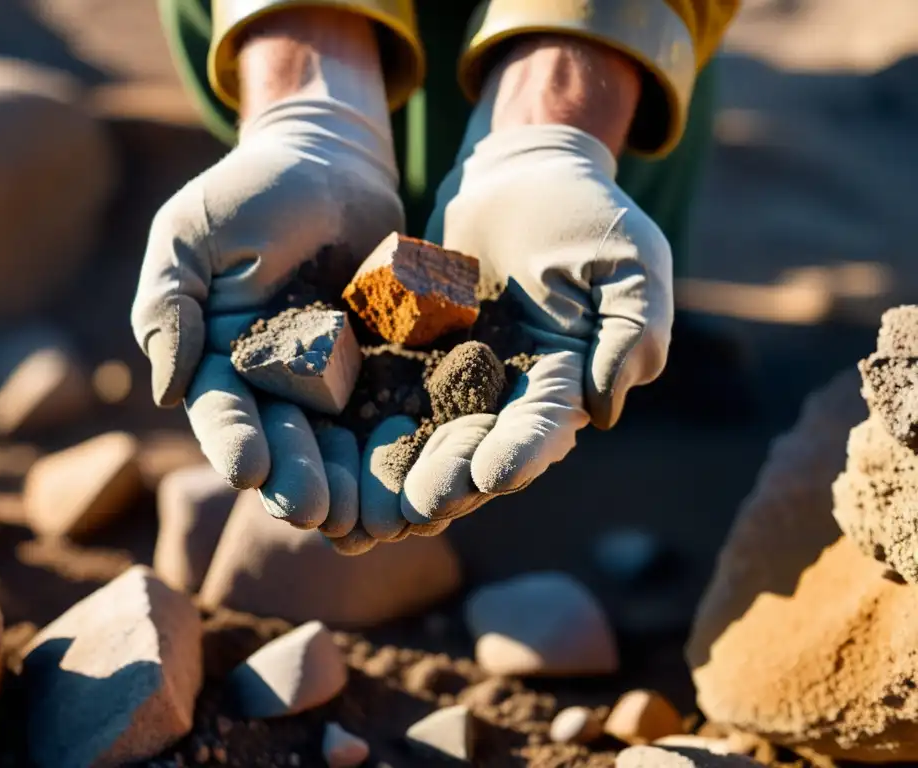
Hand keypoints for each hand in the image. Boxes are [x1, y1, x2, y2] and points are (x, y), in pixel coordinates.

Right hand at [131, 10, 402, 535]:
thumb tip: (166, 390)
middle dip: (297, 477)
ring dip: (353, 481)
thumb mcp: (194, 234)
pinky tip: (424, 471)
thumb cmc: (253, 190)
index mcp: (224, 362)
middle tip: (315, 512)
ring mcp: (337, 383)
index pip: (224, 411)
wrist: (334, 164)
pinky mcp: (389, 371)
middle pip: (286, 442)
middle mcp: (279, 386)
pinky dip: (409, 444)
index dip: (234, 442)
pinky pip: (399, 412)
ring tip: (370, 515)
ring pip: (343, 444)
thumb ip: (171, 306)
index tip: (249, 471)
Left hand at [400, 38, 673, 525]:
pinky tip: (330, 457)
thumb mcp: (629, 262)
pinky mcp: (408, 359)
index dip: (520, 454)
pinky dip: (358, 428)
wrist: (517, 176)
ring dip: (397, 473)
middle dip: (450, 478)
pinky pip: (379, 394)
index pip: (540, 428)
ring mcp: (451, 381)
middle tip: (419, 507)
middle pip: (476, 448)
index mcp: (560, 385)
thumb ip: (631, 331)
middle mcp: (503, 397)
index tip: (493, 476)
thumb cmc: (584, 214)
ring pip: (422, 437)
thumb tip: (603, 409)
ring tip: (370, 507)